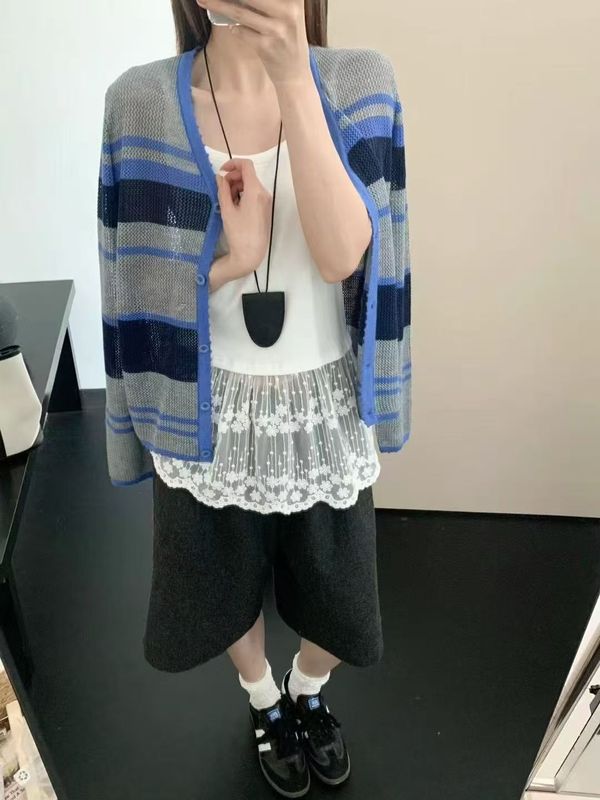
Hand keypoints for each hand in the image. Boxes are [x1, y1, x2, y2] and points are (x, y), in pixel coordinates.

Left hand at [197, 0, 310, 86]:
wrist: (295, 72)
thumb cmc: (286, 37)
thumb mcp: (286, 12)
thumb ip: (265, 2)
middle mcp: (289, 10)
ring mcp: (278, 29)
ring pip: (240, 11)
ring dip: (218, 5)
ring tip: (204, 0)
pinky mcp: (267, 46)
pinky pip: (241, 31)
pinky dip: (234, 28)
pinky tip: (233, 28)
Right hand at [216, 158, 272, 278]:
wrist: (251, 253)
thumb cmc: (238, 232)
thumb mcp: (227, 209)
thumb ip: (223, 190)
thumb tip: (220, 177)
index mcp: (255, 190)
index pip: (247, 165)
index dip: (233, 163)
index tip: (222, 172)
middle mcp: (264, 193)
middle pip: (248, 175)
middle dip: (233, 178)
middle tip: (221, 190)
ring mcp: (266, 201)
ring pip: (250, 184)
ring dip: (237, 187)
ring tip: (227, 201)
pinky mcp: (265, 208)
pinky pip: (254, 194)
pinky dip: (243, 194)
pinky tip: (235, 207)